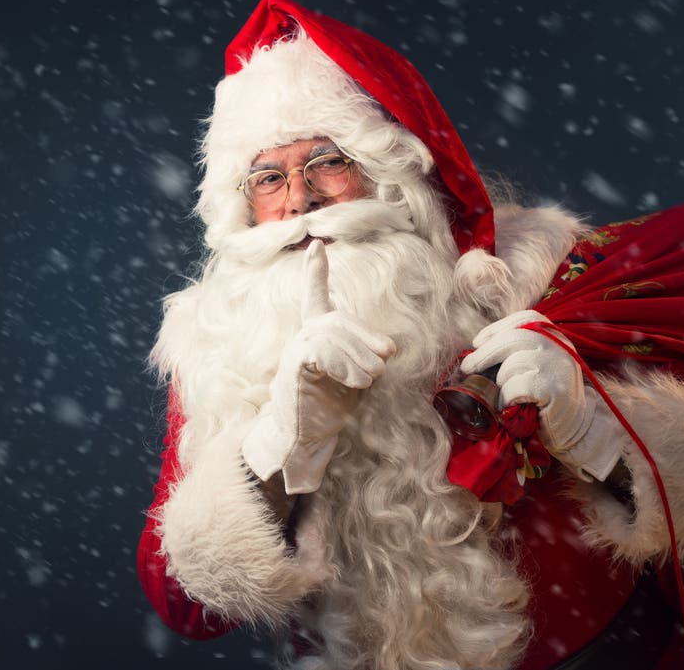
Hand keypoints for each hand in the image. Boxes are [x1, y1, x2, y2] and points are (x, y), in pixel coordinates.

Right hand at [242, 240, 396, 493]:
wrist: (304, 437)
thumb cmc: (329, 407)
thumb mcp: (356, 377)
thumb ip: (368, 357)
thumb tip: (389, 349)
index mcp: (317, 334)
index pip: (314, 296)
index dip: (315, 272)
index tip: (316, 245)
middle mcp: (304, 335)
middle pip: (339, 319)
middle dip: (367, 337)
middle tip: (386, 360)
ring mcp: (296, 348)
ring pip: (334, 335)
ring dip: (360, 358)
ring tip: (369, 379)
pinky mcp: (294, 365)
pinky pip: (322, 352)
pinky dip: (345, 366)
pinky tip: (355, 382)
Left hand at [461, 310, 623, 480]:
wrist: (576, 428)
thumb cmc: (547, 397)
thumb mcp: (537, 365)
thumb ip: (517, 351)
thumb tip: (478, 348)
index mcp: (556, 337)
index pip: (525, 320)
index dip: (497, 329)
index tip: (477, 342)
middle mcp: (561, 346)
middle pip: (514, 339)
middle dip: (485, 353)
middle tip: (468, 367)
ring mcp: (559, 367)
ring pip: (513, 364)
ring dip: (500, 382)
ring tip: (503, 395)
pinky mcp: (555, 389)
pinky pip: (517, 387)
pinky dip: (506, 398)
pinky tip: (509, 406)